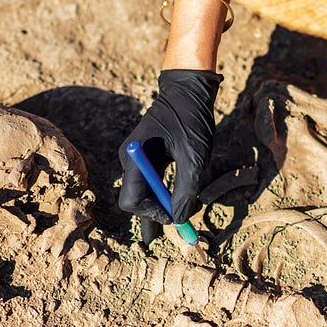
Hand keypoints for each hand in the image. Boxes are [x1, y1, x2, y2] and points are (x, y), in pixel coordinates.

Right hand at [118, 69, 221, 240]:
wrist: (188, 88)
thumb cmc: (191, 118)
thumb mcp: (195, 156)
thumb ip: (187, 188)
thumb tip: (180, 218)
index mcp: (135, 158)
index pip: (131, 200)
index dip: (152, 214)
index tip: (176, 216)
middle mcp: (131, 160)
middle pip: (135, 200)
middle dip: (153, 217)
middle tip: (167, 237)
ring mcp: (138, 158)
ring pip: (143, 193)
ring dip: (160, 207)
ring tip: (174, 224)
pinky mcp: (149, 155)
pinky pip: (151, 182)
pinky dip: (163, 194)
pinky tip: (174, 204)